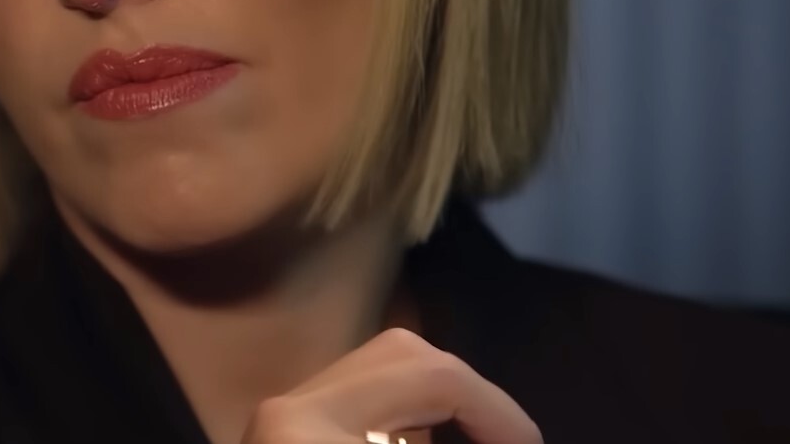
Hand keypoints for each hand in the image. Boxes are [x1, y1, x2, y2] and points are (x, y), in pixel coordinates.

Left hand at [239, 328, 541, 443]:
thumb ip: (460, 434)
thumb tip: (515, 434)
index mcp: (306, 424)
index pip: (433, 374)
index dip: (502, 413)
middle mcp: (284, 409)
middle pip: (403, 354)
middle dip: (468, 395)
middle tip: (507, 440)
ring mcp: (273, 424)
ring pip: (377, 376)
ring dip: (435, 405)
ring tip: (473, 439)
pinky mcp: (276, 439)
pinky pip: (351, 407)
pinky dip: (398, 423)